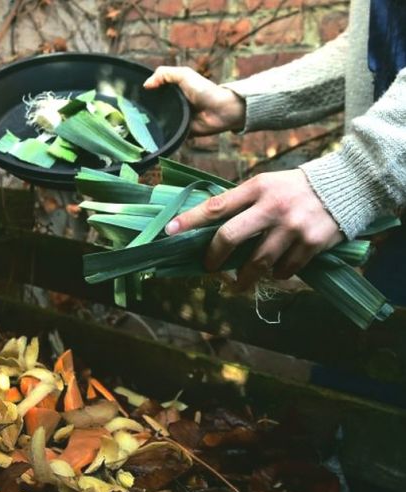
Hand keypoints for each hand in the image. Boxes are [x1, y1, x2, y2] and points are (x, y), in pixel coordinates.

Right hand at [143, 66, 245, 135]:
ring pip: (160, 123)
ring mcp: (177, 119)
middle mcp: (173, 105)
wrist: (220, 111)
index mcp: (173, 91)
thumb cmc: (205, 90)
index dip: (145, 94)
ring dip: (154, 124)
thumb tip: (146, 85)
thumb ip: (164, 74)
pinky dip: (164, 135)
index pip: (155, 92)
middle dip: (147, 111)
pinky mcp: (181, 133)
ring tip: (140, 126)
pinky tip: (153, 135)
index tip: (132, 97)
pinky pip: (169, 134)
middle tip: (134, 115)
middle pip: (155, 108)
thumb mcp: (183, 74)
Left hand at [165, 169, 343, 288]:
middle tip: (209, 268)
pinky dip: (276, 274)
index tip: (169, 232)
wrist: (346, 186)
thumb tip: (211, 228)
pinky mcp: (311, 244)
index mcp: (257, 188)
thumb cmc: (295, 188)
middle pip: (230, 237)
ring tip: (239, 282)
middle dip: (214, 258)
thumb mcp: (267, 184)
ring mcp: (292, 227)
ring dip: (244, 277)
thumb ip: (242, 203)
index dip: (190, 220)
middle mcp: (272, 207)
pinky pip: (284, 270)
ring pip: (257, 262)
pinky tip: (276, 269)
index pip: (216, 206)